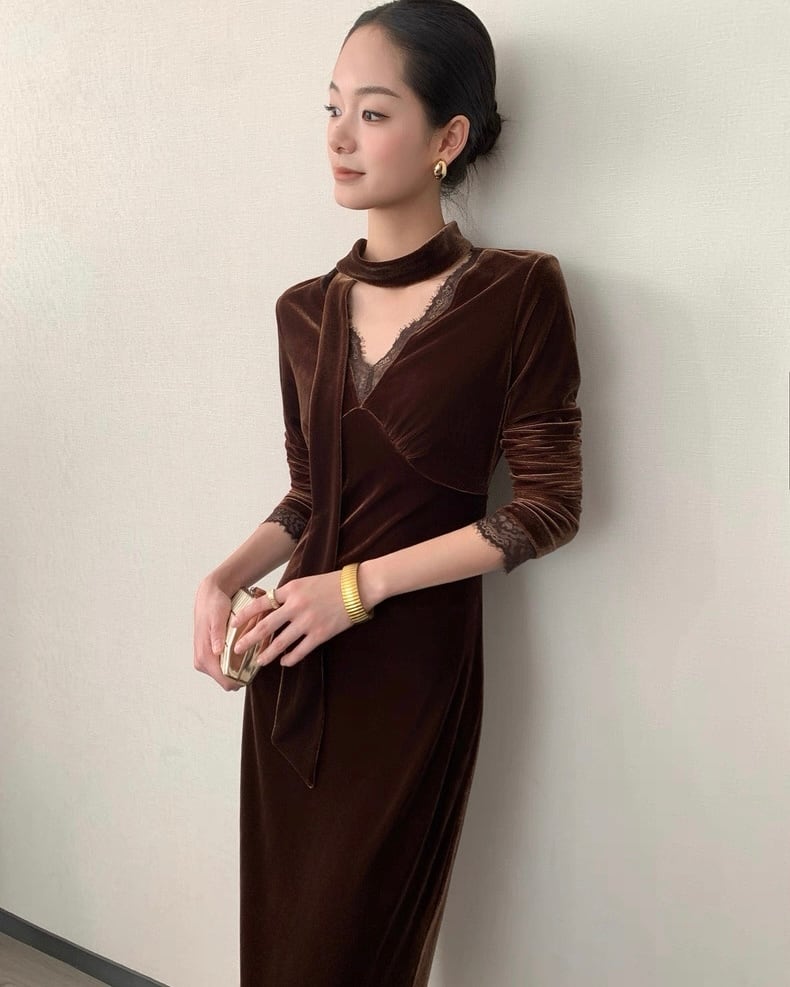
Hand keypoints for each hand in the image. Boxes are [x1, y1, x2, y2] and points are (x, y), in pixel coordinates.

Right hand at [193, 576, 253, 691]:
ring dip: (238, 668)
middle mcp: (202, 661)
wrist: (209, 595)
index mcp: (204, 656)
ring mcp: (205, 659)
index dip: (241, 680)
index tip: (256, 671)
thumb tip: (216, 651)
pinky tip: (242, 651)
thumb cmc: (214, 605)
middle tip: (255, 660)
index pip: (225, 681)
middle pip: (227, 681)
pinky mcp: (210, 655)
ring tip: (250, 654)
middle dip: (241, 674)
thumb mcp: (217, 617)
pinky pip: (224, 666)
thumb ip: (216, 635)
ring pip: (226, 674)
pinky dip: (234, 662)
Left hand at [229, 571, 353, 668]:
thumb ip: (288, 595)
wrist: (357, 588)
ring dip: (267, 654)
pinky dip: (290, 658)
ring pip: (281, 642)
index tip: (233, 624)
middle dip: (249, 639)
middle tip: (237, 649)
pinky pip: (300, 650)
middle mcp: (296, 606)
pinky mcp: (320, 634)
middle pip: (265, 626)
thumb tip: (270, 607)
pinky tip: (284, 662)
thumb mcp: (305, 582)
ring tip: (259, 661)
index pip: (261, 603)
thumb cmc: (331, 583)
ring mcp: (308, 621)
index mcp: (290, 590)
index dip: (245, 615)